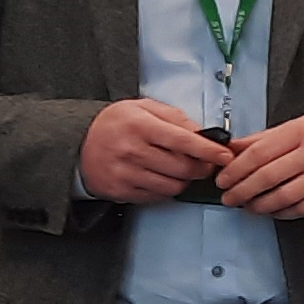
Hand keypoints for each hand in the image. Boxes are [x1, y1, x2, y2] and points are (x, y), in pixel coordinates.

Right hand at [81, 96, 224, 202]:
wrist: (78, 143)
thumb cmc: (115, 123)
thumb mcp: (143, 107)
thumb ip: (175, 118)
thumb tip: (202, 134)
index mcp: (140, 125)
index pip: (182, 141)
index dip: (208, 150)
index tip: (225, 155)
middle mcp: (132, 150)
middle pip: (182, 168)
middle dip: (201, 168)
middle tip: (205, 164)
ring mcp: (125, 173)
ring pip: (173, 186)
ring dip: (185, 181)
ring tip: (181, 170)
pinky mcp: (121, 191)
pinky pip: (157, 196)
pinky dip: (167, 189)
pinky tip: (162, 177)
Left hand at [215, 108, 303, 220]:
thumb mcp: (300, 123)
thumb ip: (266, 137)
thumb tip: (234, 148)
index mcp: (300, 131)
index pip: (259, 152)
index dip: (236, 169)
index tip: (223, 178)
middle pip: (267, 177)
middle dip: (241, 191)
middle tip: (229, 197)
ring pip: (282, 197)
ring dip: (258, 205)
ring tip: (246, 206)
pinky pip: (301, 209)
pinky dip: (281, 213)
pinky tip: (270, 210)